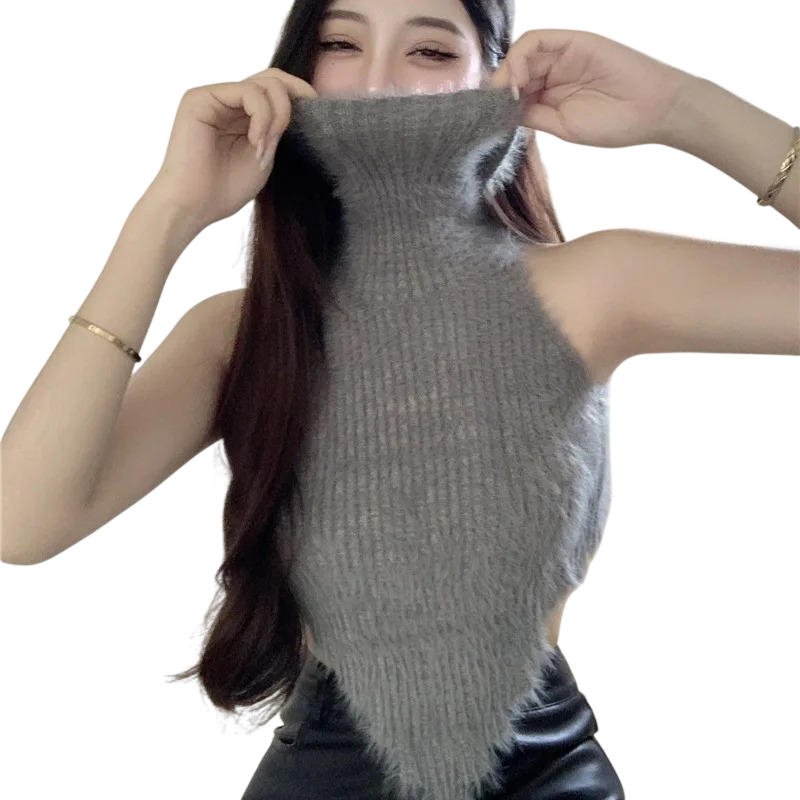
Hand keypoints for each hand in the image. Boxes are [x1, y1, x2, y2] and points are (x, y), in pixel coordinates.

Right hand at [147, 67, 317, 231]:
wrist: (193, 206)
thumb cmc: (224, 190)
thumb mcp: (264, 156)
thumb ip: (278, 131)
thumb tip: (303, 107)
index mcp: (242, 115)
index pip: (276, 90)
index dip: (300, 94)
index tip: (319, 113)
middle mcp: (227, 101)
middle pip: (273, 79)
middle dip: (293, 103)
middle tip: (299, 129)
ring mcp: (214, 96)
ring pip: (265, 83)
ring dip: (277, 116)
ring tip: (266, 148)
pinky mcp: (200, 97)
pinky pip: (247, 91)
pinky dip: (262, 116)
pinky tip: (257, 142)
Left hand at [485, 29, 690, 148]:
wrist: (652, 111)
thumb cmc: (613, 123)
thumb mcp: (562, 126)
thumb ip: (533, 115)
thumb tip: (501, 112)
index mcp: (549, 94)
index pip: (512, 91)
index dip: (496, 101)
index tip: (486, 118)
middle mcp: (553, 71)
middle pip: (512, 70)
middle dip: (495, 88)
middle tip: (489, 107)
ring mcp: (562, 54)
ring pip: (520, 54)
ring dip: (505, 72)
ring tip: (506, 95)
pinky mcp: (573, 40)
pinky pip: (537, 40)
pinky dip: (520, 57)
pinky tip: (518, 80)